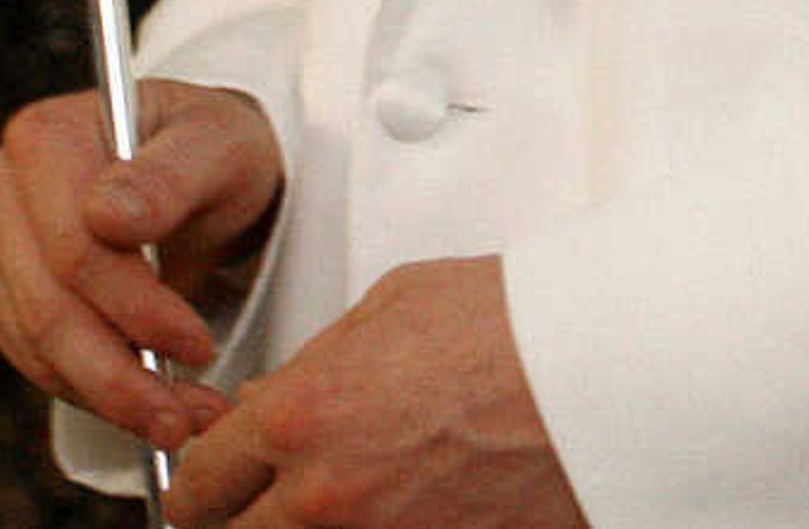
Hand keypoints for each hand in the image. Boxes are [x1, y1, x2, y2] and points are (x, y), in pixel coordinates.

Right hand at [0, 78, 280, 451]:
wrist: (205, 169)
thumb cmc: (213, 146)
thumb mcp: (220, 145)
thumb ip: (171, 174)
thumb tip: (108, 215)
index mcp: (45, 136)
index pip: (75, 248)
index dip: (135, 308)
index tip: (197, 344)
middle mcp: (1, 188)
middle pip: (48, 306)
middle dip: (121, 374)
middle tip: (188, 415)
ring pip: (38, 346)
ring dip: (109, 395)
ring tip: (178, 419)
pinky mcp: (1, 292)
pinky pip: (33, 358)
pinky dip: (90, 391)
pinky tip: (145, 403)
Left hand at [164, 256, 578, 527]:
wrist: (611, 365)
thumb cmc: (519, 321)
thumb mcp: (397, 302)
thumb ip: (317, 360)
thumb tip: (272, 397)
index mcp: (302, 418)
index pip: (196, 480)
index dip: (203, 474)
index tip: (215, 470)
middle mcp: (326, 497)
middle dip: (240, 513)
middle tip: (264, 491)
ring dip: (301, 526)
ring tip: (343, 494)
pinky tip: (399, 504)